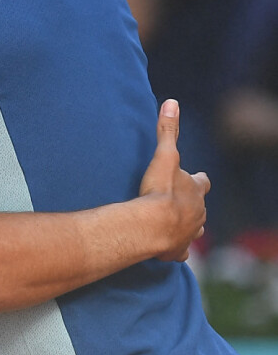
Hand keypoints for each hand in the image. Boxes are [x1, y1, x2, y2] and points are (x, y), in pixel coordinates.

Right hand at [139, 99, 210, 261]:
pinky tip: (172, 251)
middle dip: (192, 204)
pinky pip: (182, 252)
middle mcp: (199, 212)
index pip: (202, 182)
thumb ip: (167, 131)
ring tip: (177, 226)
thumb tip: (171, 102)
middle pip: (200, 206)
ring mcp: (190, 233)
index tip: (193, 178)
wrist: (153, 225)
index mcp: (196, 190)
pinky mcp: (179, 250)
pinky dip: (178, 250)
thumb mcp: (164, 156)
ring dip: (189, 226)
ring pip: (196, 229)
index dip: (197, 180)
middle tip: (179, 203)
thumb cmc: (159, 191)